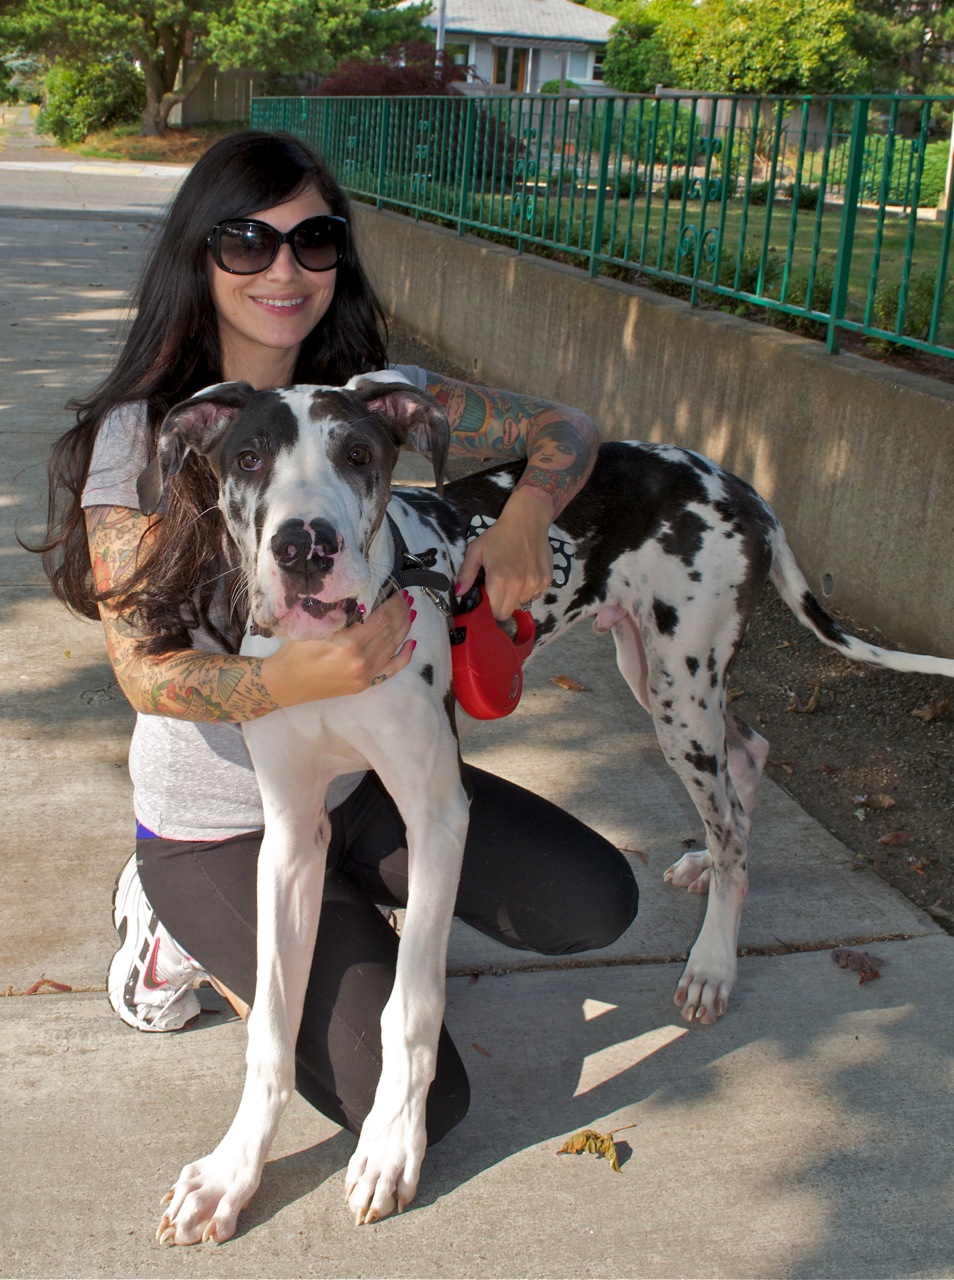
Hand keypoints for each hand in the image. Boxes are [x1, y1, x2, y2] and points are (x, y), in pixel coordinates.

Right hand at [262, 592, 414, 706]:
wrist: (285, 683)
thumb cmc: (295, 652)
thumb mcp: (314, 625)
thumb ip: (340, 613)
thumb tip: (364, 597)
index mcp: (349, 643)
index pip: (382, 617)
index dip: (393, 602)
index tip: (396, 589)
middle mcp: (361, 660)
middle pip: (391, 630)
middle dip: (401, 611)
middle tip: (404, 596)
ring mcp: (365, 674)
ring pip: (394, 646)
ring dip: (404, 627)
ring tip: (409, 611)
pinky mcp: (365, 684)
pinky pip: (392, 669)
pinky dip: (404, 656)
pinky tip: (411, 643)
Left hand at [456, 488, 552, 619]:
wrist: (527, 521)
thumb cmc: (499, 535)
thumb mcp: (476, 550)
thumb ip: (466, 573)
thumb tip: (458, 592)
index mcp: (498, 579)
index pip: (493, 611)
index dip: (488, 608)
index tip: (487, 599)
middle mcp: (518, 584)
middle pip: (507, 612)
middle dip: (500, 606)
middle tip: (498, 591)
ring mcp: (534, 583)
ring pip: (522, 604)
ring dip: (515, 597)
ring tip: (513, 579)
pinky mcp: (546, 580)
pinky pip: (535, 596)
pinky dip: (529, 591)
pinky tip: (525, 575)